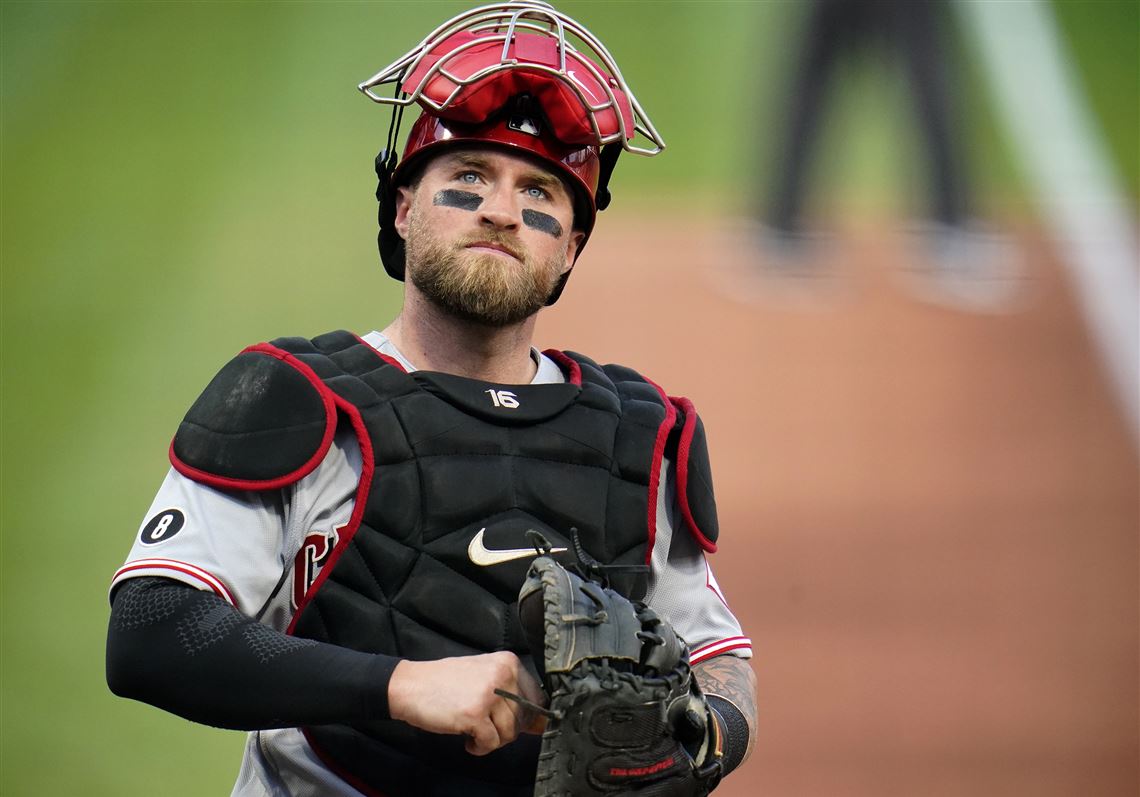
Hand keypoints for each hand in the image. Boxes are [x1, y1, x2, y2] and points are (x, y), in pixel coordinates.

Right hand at [387, 651, 546, 755]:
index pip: (536, 698)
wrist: (411, 686)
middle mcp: (503, 675)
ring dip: (492, 740)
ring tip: (475, 732)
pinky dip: (480, 748)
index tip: (509, 722)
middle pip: (523, 719)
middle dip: (505, 731)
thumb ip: (511, 693)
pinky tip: (468, 740)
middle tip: (485, 727)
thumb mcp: (484, 676)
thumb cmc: (446, 682)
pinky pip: (491, 743)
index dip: (525, 717)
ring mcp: (489, 694)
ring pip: (509, 733)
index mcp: (508, 662)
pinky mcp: (475, 714)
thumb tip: (540, 723)